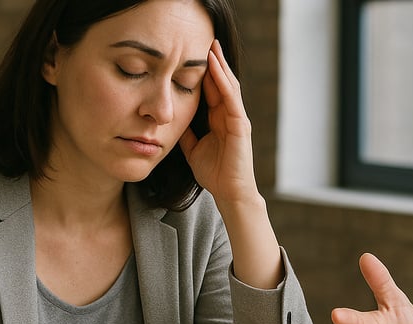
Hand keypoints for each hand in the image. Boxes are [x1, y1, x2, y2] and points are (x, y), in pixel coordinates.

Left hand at [179, 39, 256, 204]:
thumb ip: (185, 133)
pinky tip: (215, 66)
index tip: (193, 54)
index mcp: (219, 120)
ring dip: (220, 65)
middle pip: (222, 82)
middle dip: (214, 62)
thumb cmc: (214, 173)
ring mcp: (237, 119)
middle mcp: (230, 116)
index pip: (211, 89)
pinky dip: (224, 80)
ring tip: (212, 46)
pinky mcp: (241, 125)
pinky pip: (231, 98)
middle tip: (205, 40)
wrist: (229, 193)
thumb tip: (171, 119)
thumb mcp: (192, 148)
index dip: (203, 72)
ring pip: (228, 85)